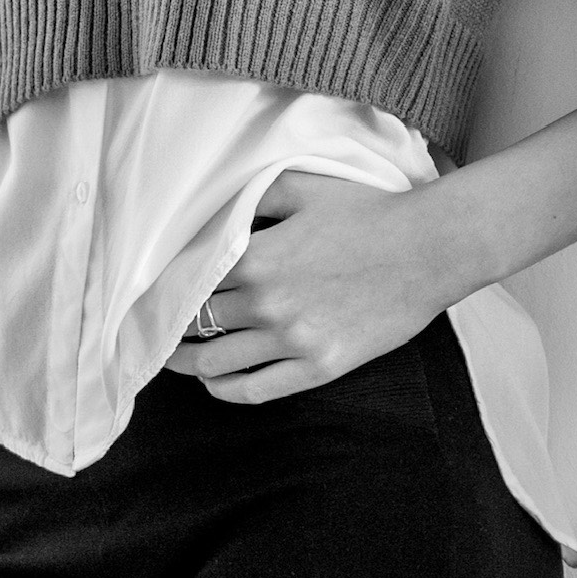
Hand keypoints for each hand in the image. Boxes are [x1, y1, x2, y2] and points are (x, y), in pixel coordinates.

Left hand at [161, 171, 448, 403]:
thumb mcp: (304, 187)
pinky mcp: (320, 367)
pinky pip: (257, 390)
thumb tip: (214, 207)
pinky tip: (213, 382)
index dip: (164, 284)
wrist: (429, 249)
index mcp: (259, 257)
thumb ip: (253, 196)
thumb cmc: (368, 211)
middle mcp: (268, 304)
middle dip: (170, 323)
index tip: (147, 288)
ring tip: (173, 356)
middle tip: (151, 324)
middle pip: (196, 322)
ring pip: (217, 364)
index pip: (189, 277)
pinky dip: (225, 390)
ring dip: (187, 362)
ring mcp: (294, 341)